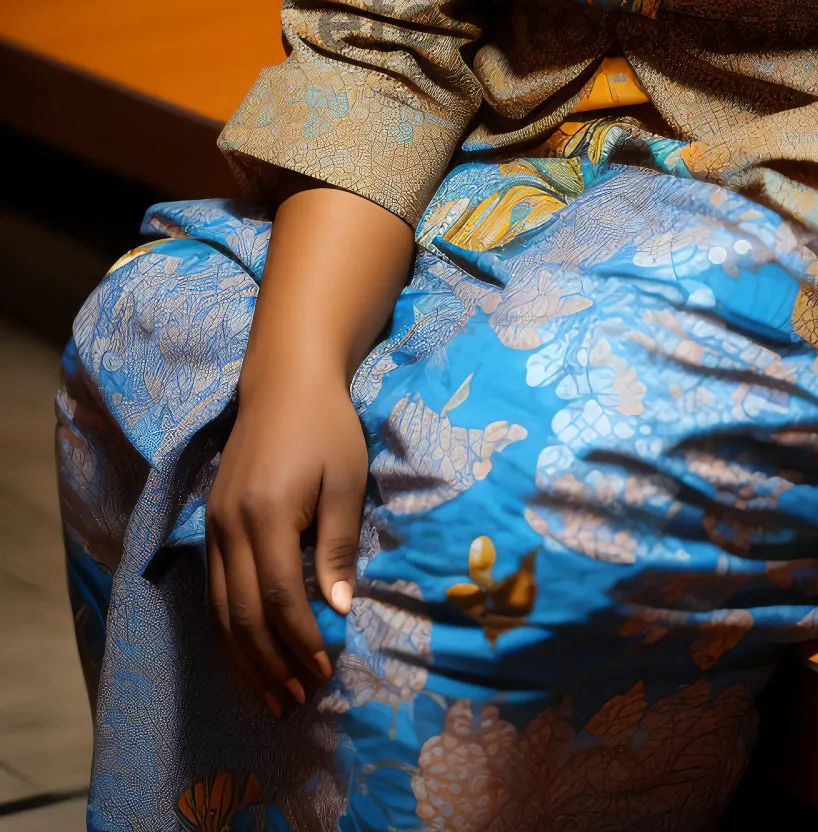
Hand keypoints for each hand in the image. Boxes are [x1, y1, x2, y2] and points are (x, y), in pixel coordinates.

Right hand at [201, 179, 413, 715]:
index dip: (300, 640)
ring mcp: (213, 525)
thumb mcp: (346, 480)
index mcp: (266, 513)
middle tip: (297, 700)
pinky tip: (245, 656)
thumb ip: (337, 545)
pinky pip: (212, 591)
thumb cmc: (327, 426)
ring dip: (244, 658)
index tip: (324, 672)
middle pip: (241, 614)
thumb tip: (336, 610)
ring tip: (271, 695)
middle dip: (270, 663)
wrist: (284, 379)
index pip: (278, 597)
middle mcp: (229, 525)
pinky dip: (227, 632)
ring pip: (219, 610)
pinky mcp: (211, 524)